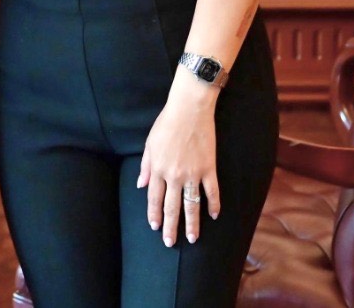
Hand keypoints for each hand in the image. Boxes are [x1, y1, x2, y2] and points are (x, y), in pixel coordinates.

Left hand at [136, 72, 219, 246]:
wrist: (189, 110)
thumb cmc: (166, 124)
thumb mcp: (149, 144)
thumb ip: (146, 167)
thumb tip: (140, 185)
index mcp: (158, 169)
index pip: (154, 198)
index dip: (154, 214)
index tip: (155, 227)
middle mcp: (174, 175)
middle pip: (172, 207)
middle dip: (171, 227)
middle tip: (170, 243)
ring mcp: (193, 173)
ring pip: (192, 204)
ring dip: (192, 223)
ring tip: (193, 238)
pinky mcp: (209, 169)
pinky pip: (212, 192)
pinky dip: (214, 204)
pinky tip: (213, 215)